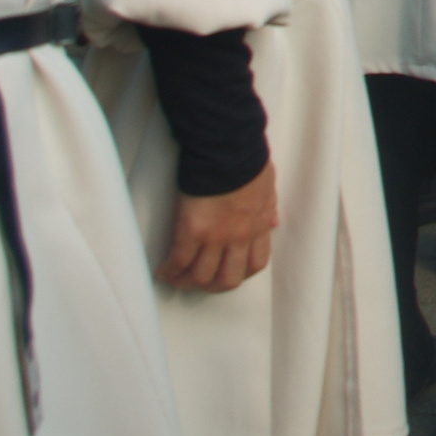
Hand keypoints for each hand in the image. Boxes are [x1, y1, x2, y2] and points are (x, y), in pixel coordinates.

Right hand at [159, 160, 278, 292]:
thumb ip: (269, 207)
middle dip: (213, 286)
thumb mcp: (267, 186)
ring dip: (188, 282)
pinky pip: (179, 260)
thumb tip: (273, 223)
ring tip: (177, 279)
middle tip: (201, 283)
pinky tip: (162, 272)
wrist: (228, 149)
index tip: (229, 272)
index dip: (240, 274)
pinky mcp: (192, 230)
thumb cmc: (247, 160)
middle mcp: (239, 237)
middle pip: (228, 279)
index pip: (255, 263)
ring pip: (202, 275)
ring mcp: (215, 237)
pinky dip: (169, 270)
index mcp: (258, 225)